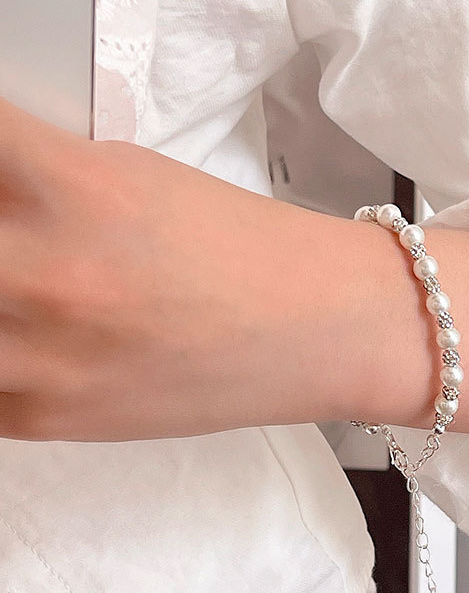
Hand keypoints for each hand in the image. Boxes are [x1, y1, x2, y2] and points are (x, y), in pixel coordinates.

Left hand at [0, 97, 286, 440]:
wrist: (313, 331)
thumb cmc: (240, 250)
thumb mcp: (131, 175)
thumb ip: (36, 175)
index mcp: (68, 188)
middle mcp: (42, 273)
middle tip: (15, 241)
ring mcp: (38, 355)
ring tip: (26, 292)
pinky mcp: (45, 416)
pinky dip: (0, 362)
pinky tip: (34, 343)